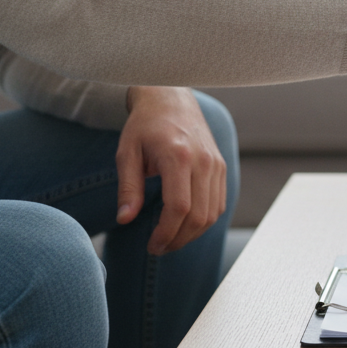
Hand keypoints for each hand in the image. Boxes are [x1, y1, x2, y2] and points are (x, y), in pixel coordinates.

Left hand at [116, 86, 227, 255]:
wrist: (171, 99)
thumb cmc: (145, 126)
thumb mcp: (126, 153)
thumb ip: (128, 188)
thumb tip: (125, 219)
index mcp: (177, 157)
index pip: (179, 207)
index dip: (166, 233)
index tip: (152, 246)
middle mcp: (203, 161)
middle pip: (198, 216)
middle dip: (178, 239)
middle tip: (158, 248)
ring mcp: (216, 164)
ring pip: (212, 213)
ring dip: (192, 234)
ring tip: (170, 240)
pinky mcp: (221, 167)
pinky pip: (218, 203)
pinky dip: (204, 220)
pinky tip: (185, 225)